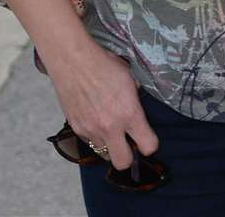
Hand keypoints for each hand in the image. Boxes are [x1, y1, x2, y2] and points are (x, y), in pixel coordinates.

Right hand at [45, 40, 157, 170]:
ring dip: (110, 145)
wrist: (73, 62)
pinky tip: (95, 120)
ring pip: (104, 153)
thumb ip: (136, 98)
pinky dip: (95, 136)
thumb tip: (137, 105)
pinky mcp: (76, 128)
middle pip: (123, 162)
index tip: (148, 138)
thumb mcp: (130, 78)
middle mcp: (111, 127)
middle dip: (128, 156)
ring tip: (110, 129)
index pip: (148, 145)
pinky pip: (90, 142)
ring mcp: (91, 130)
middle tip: (128, 143)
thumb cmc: (104, 65)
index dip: (151, 144)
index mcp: (130, 113)